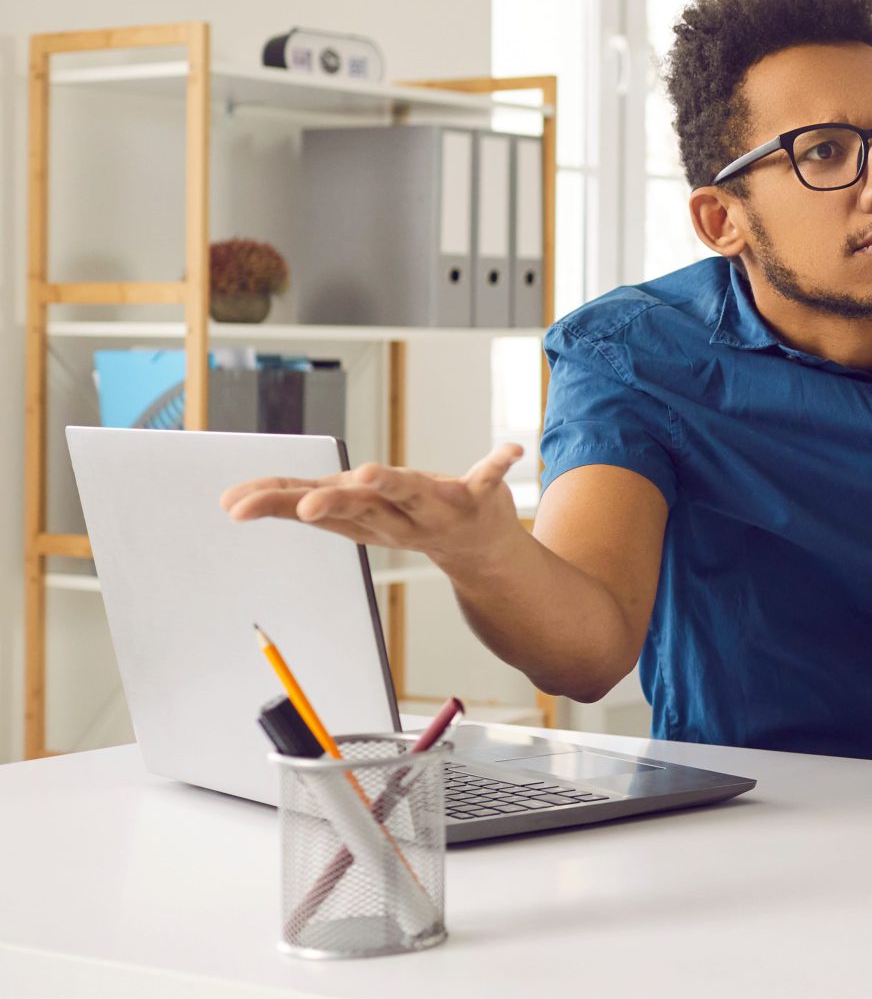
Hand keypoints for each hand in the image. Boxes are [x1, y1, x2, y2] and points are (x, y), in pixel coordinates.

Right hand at [221, 444, 527, 574]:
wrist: (477, 548)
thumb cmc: (404, 518)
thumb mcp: (348, 511)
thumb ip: (295, 499)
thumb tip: (231, 499)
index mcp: (359, 514)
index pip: (311, 507)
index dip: (275, 504)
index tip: (236, 505)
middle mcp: (394, 515)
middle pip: (358, 508)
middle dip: (333, 505)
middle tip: (307, 508)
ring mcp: (436, 507)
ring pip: (411, 494)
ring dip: (392, 483)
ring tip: (371, 472)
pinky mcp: (476, 495)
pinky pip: (486, 476)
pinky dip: (497, 464)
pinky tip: (513, 450)